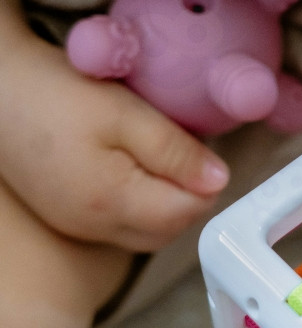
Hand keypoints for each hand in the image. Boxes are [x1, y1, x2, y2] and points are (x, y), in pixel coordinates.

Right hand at [0, 34, 228, 251]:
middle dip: (189, 199)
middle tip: (187, 156)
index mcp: (113, 203)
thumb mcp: (126, 113)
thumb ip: (176, 151)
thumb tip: (219, 180)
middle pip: (169, 230)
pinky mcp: (68, 219)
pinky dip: (141, 207)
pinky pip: (121, 227)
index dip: (206, 184)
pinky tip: (135, 174)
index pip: (187, 212)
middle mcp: (96, 228)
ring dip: (167, 206)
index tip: (203, 153)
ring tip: (161, 161)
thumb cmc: (56, 93)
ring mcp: (79, 227)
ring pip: (147, 234)